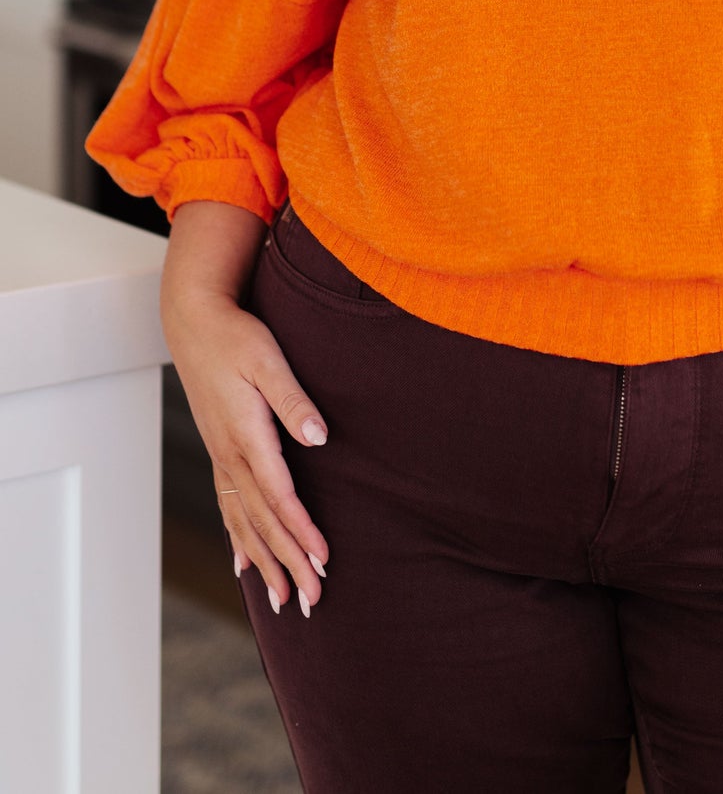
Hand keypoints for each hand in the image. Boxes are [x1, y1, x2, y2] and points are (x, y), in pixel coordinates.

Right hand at [163, 284, 330, 616]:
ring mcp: (222, 457)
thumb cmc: (236, 336)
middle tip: (311, 602)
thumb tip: (319, 437)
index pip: (280, 498)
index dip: (302, 533)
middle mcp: (231, 456)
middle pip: (263, 521)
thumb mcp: (269, 360)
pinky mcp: (220, 451)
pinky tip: (243, 563)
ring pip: (244, 522)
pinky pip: (228, 507)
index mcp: (247, 438)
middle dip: (287, 563)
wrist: (195, 322)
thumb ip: (293, 400)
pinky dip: (238, 539)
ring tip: (279, 599)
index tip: (324, 563)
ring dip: (264, 561)